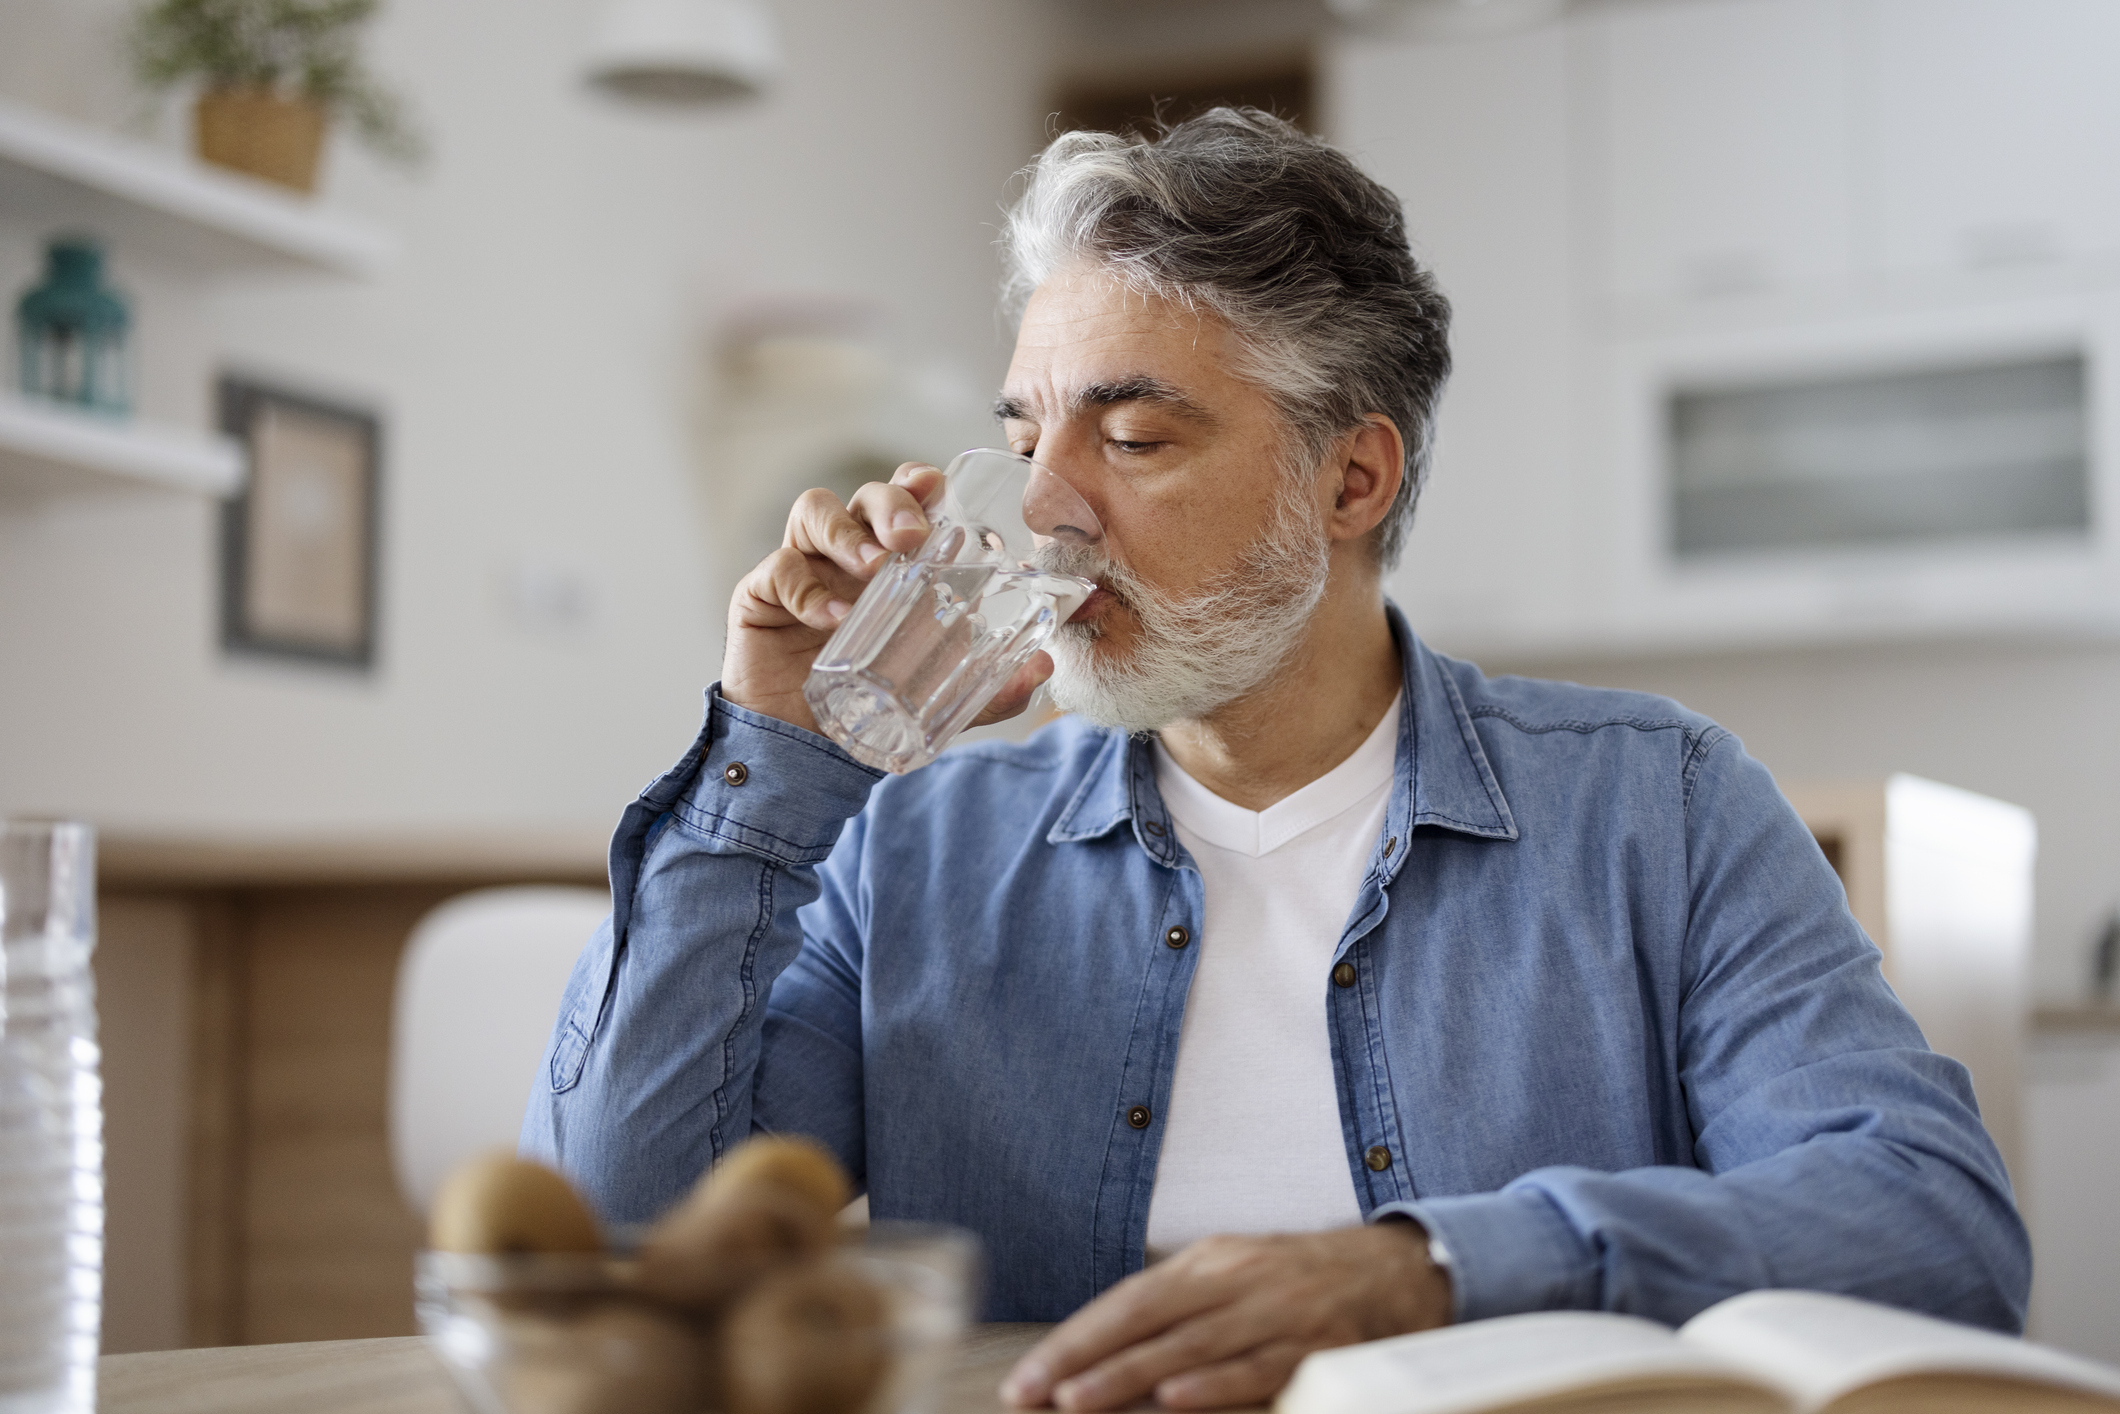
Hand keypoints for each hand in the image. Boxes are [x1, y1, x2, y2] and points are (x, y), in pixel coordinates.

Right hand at [722, 463, 1053, 734]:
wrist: (810, 752)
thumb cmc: (875, 706)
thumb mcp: (943, 697)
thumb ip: (994, 688)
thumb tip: (1047, 666)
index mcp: (891, 562)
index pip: (905, 501)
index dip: (919, 484)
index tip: (938, 490)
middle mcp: (847, 554)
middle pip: (865, 495)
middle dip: (891, 503)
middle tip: (913, 536)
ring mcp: (803, 568)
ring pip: (816, 511)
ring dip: (846, 532)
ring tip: (872, 568)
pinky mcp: (761, 595)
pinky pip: (779, 570)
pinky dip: (807, 588)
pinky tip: (832, 618)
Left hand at [1001, 1223, 1451, 1410]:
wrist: (1396, 1269)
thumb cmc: (1298, 1282)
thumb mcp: (1233, 1275)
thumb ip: (1176, 1308)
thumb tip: (1099, 1351)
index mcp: (1207, 1262)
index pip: (1126, 1300)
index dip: (1074, 1338)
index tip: (1027, 1378)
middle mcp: (1236, 1279)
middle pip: (1145, 1318)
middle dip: (1083, 1359)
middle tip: (1033, 1394)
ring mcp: (1277, 1310)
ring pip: (1191, 1345)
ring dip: (1130, 1376)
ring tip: (1079, 1403)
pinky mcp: (1318, 1344)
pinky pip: (1259, 1368)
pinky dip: (1215, 1385)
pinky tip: (1176, 1400)